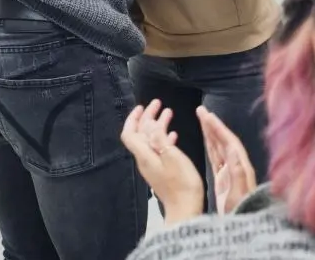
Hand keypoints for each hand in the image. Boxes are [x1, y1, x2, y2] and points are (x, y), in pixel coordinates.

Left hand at [120, 100, 203, 224]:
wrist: (185, 210)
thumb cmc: (182, 184)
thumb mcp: (172, 156)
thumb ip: (160, 138)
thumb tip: (149, 124)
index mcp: (145, 155)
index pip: (130, 133)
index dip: (133, 118)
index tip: (142, 106)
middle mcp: (145, 160)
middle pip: (140, 134)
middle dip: (148, 117)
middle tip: (158, 104)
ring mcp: (153, 166)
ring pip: (151, 140)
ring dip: (158, 126)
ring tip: (169, 113)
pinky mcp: (162, 172)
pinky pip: (159, 149)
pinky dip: (164, 138)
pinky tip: (173, 135)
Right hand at [196, 106, 256, 214]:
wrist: (243, 224)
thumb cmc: (242, 210)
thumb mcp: (239, 192)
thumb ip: (237, 170)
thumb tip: (231, 148)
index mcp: (240, 166)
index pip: (228, 141)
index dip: (218, 128)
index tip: (208, 116)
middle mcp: (236, 165)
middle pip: (223, 140)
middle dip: (212, 125)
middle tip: (201, 111)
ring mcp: (229, 171)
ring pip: (218, 146)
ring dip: (210, 132)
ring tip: (202, 119)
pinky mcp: (223, 177)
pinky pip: (216, 156)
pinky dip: (210, 145)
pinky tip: (206, 139)